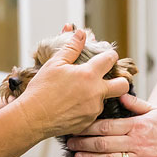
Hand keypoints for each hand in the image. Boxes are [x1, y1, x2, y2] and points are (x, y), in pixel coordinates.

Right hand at [15, 29, 130, 138]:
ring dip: (98, 94)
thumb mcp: (55, 63)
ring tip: (78, 92)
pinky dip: (87, 107)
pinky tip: (72, 105)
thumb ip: (71, 47)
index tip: (105, 57)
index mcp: (89, 75)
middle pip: (123, 85)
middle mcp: (96, 92)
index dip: (109, 55)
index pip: (110, 59)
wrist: (33, 117)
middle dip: (120, 80)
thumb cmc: (42, 89)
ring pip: (106, 99)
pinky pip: (94, 112)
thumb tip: (81, 33)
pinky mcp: (88, 122)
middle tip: (108, 78)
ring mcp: (94, 109)